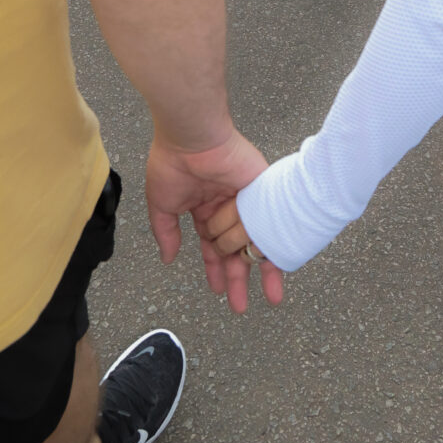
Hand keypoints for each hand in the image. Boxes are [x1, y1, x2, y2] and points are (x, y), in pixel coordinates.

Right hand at [146, 131, 284, 312]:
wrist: (194, 137)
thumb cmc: (173, 164)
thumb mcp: (162, 204)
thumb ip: (166, 232)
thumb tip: (169, 258)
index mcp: (203, 209)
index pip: (213, 247)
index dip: (215, 269)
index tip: (219, 290)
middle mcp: (227, 208)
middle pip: (236, 250)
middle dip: (238, 278)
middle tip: (241, 306)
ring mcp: (247, 200)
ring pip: (257, 240)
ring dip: (264, 268)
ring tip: (270, 297)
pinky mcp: (264, 191)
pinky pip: (272, 222)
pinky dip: (276, 242)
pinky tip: (280, 265)